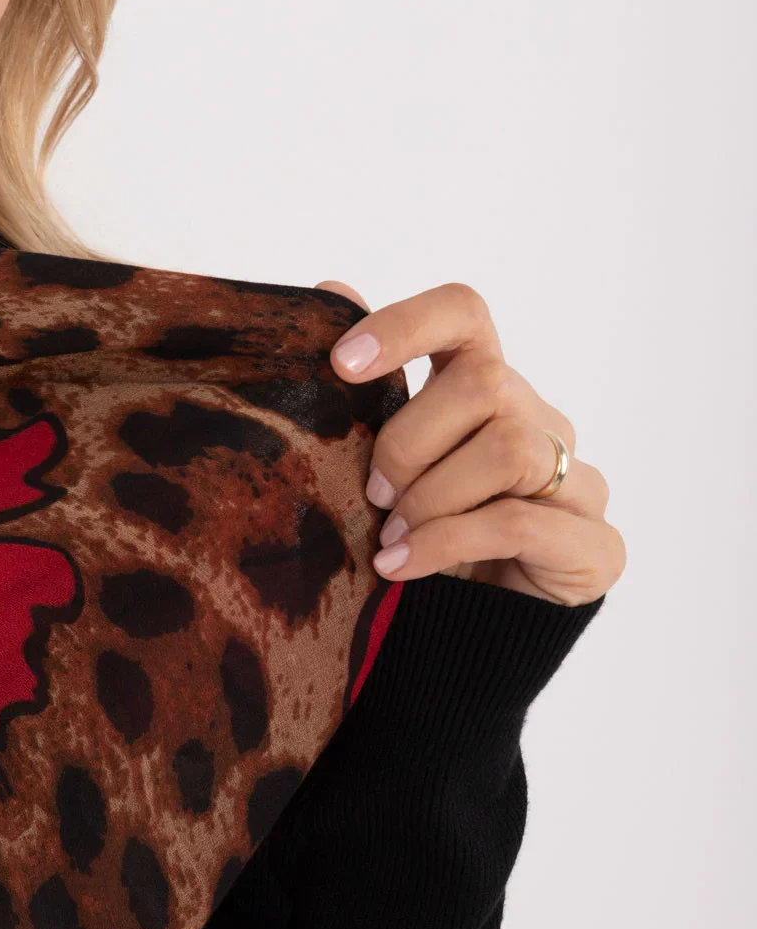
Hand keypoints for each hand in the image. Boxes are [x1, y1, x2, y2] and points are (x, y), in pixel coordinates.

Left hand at [315, 278, 624, 606]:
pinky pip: (517, 521)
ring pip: (508, 447)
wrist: (461, 641)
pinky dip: (444, 543)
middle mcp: (540, 421)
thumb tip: (331, 288)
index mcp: (485, 388)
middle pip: (485, 384)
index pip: (465, 312)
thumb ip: (367, 392)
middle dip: (409, 442)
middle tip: (374, 495)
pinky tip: (399, 566)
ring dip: (432, 496)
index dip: (406, 324)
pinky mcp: (597, 545)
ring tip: (392, 535)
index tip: (341, 364)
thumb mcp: (380, 465)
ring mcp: (579, 482)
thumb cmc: (419, 539)